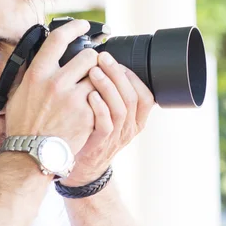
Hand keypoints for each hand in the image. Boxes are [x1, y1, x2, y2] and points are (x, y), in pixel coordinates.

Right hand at [5, 20, 98, 154]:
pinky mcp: (87, 114)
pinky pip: (101, 98)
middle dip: (93, 61)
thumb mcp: (17, 94)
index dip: (74, 28)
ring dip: (99, 80)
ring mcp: (73, 99)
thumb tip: (37, 54)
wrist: (33, 154)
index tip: (82, 26)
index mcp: (37, 74)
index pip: (58, 39)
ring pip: (99, 76)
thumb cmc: (23, 125)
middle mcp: (56, 83)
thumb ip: (29, 73)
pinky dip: (99, 101)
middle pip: (88, 56)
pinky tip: (91, 108)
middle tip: (91, 68)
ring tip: (92, 89)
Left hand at [59, 51, 155, 186]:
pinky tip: (89, 94)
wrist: (79, 167)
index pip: (146, 96)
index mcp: (136, 121)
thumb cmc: (91, 134)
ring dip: (108, 86)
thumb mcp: (109, 117)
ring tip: (93, 71)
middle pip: (132, 98)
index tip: (117, 61)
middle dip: (118, 74)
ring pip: (121, 109)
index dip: (132, 76)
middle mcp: (129, 130)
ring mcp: (115, 138)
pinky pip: (105, 124)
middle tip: (103, 58)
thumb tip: (107, 66)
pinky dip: (99, 107)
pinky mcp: (99, 144)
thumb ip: (113, 97)